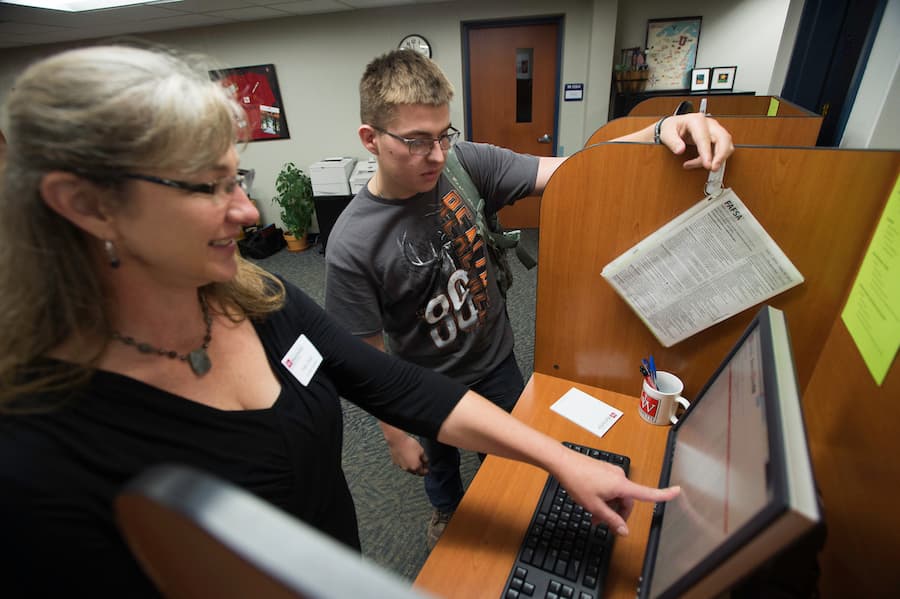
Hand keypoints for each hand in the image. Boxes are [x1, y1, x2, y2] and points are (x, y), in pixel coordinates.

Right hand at [387, 434, 428, 475]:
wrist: (398, 441)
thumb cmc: (411, 445)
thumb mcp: (421, 451)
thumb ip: (425, 459)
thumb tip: (426, 462)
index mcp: (415, 467)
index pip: (422, 473)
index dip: (425, 471)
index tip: (427, 468)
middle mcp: (408, 469)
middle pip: (415, 472)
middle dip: (418, 468)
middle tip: (420, 462)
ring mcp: (401, 466)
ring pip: (408, 468)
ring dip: (411, 465)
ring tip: (413, 458)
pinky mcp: (396, 463)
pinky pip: (402, 464)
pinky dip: (405, 462)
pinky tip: (406, 455)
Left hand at [554, 451, 679, 535]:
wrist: (563, 462)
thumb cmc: (578, 481)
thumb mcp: (594, 506)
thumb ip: (611, 520)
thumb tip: (624, 531)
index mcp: (621, 485)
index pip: (648, 493)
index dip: (664, 494)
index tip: (677, 491)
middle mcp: (620, 476)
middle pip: (627, 500)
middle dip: (617, 514)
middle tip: (599, 523)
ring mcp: (612, 472)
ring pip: (617, 495)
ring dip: (608, 506)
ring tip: (592, 515)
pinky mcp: (604, 470)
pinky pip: (611, 487)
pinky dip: (605, 497)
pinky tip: (591, 502)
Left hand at [659, 113, 733, 171]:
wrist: (675, 126)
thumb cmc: (671, 127)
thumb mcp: (667, 133)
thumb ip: (672, 142)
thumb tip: (680, 150)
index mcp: (696, 120)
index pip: (704, 137)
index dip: (707, 153)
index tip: (707, 164)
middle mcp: (708, 124)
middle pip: (723, 138)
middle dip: (721, 155)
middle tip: (713, 168)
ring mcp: (714, 130)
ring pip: (726, 144)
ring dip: (719, 158)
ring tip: (706, 167)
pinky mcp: (717, 138)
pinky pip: (721, 149)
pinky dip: (714, 159)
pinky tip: (701, 163)